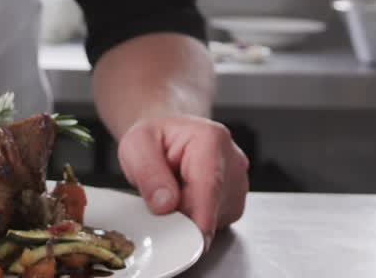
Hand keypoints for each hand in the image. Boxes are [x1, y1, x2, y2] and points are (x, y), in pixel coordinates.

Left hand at [115, 114, 248, 251]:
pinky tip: (186, 198)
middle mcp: (232, 160)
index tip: (193, 239)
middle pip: (212, 206)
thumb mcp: (137, 146)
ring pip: (216, 218)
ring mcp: (237, 182)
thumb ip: (149, 173)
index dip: (201, 216)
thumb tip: (165, 204)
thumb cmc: (155, 138)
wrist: (166, 135)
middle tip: (160, 197)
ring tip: (175, 190)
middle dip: (183, 215)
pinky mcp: (235, 201)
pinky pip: (217, 223)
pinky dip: (197, 218)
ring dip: (190, 216)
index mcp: (211, 139)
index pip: (210, 185)